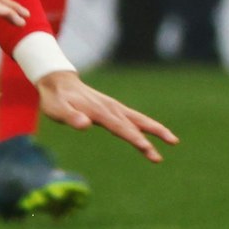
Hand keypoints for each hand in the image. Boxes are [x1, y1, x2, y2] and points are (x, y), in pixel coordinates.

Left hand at [36, 71, 178, 161]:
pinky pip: (133, 118)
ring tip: (173, 141)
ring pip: (138, 119)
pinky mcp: (113, 108)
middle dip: (152, 135)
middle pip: (134, 123)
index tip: (146, 147)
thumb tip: (85, 124)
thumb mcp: (56, 109)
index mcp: (98, 111)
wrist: (57, 80)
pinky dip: (146, 125)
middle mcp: (109, 108)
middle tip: (169, 146)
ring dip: (155, 129)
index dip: (133, 137)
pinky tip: (154, 135)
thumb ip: (70, 117)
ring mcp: (113, 107)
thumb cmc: (55, 98)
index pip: (119, 127)